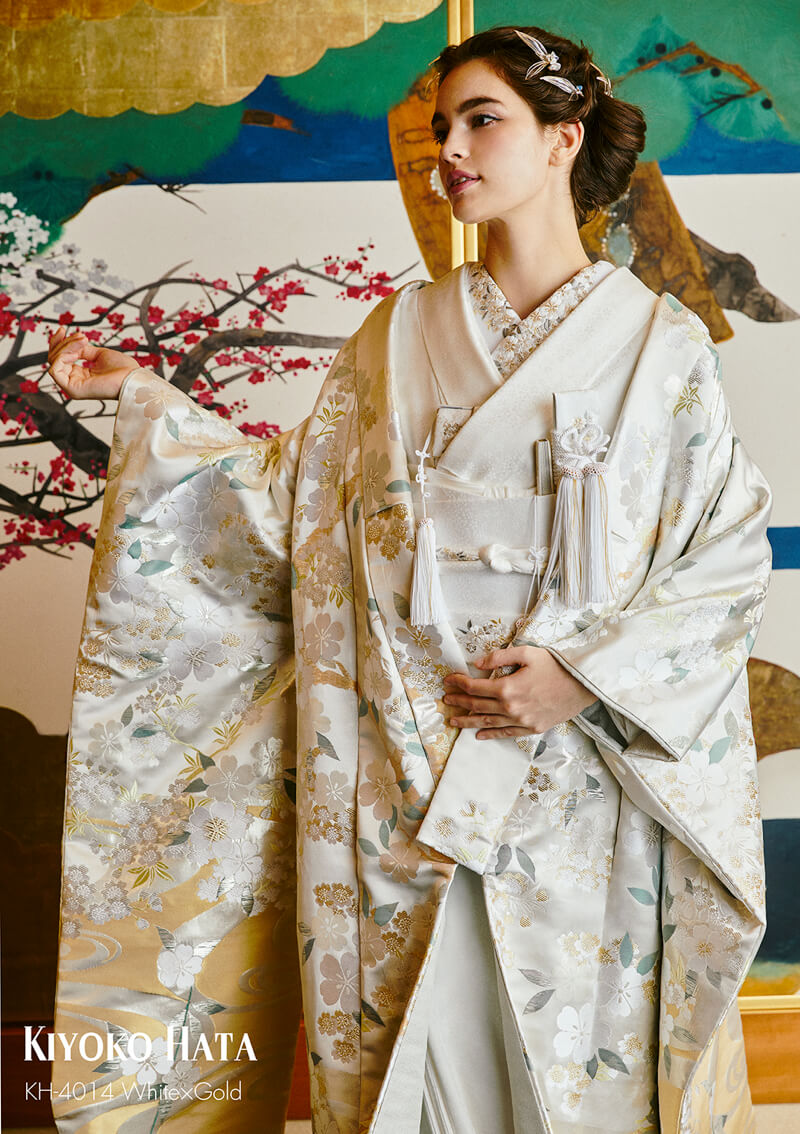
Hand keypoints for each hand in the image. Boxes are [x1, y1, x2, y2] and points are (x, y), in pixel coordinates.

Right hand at [47, 326, 138, 399]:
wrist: (132, 378)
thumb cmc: (123, 370)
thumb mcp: (99, 354)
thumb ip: (83, 350)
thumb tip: (72, 343)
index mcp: (80, 375)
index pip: (59, 358)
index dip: (58, 342)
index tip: (62, 329)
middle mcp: (74, 381)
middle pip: (55, 358)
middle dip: (63, 342)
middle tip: (80, 336)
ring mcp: (72, 386)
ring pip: (55, 361)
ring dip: (66, 347)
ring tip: (82, 341)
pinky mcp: (72, 389)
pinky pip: (54, 370)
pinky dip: (62, 357)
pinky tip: (75, 353)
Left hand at [442, 645, 596, 738]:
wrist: (583, 685)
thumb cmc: (556, 666)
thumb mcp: (527, 653)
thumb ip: (499, 657)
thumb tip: (477, 664)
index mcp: (507, 688)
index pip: (474, 688)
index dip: (458, 683)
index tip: (448, 680)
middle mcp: (511, 708)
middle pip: (477, 706)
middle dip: (459, 702)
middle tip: (446, 700)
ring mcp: (521, 721)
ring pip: (487, 723)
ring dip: (468, 721)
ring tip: (453, 720)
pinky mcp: (532, 729)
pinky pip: (506, 734)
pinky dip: (490, 734)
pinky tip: (479, 734)